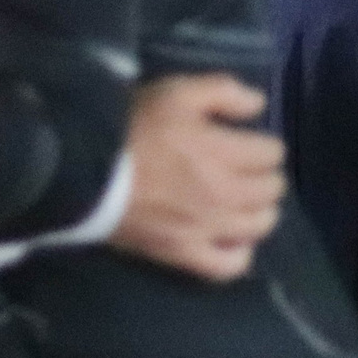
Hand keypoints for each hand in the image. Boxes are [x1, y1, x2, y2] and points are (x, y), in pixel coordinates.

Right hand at [110, 74, 285, 283]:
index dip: (264, 144)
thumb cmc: (133, 127)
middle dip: (264, 175)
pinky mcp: (184, 254)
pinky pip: (229, 266)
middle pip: (272, 189)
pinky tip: (232, 239)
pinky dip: (239, 253)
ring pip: (260, 225)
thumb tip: (260, 104)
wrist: (85, 170)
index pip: (272, 153)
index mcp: (223, 152)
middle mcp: (223, 194)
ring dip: (259, 210)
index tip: (249, 143)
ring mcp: (206, 228)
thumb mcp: (177, 92)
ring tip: (243, 201)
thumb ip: (224, 91)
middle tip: (246, 171)